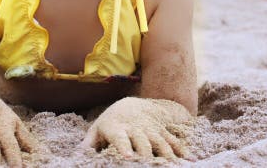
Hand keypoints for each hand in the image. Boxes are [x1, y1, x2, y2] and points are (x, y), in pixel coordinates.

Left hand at [80, 97, 194, 161]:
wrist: (132, 104)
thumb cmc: (111, 122)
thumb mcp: (97, 129)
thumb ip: (88, 144)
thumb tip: (76, 157)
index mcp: (117, 128)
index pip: (120, 138)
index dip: (124, 147)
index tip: (128, 157)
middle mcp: (135, 129)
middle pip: (143, 143)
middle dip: (147, 155)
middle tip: (150, 166)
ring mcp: (151, 130)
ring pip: (160, 143)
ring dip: (167, 155)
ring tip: (172, 166)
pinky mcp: (162, 132)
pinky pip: (173, 141)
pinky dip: (181, 151)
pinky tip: (189, 160)